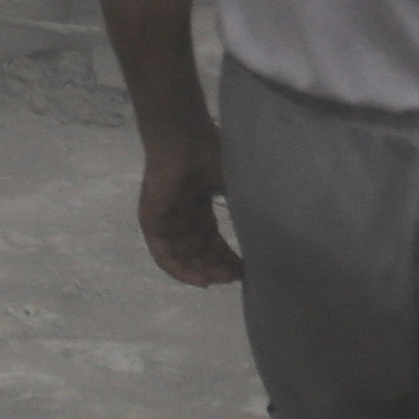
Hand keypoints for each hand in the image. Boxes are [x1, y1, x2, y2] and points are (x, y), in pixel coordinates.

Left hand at [136, 130, 240, 286]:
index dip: (227, 257)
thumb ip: (244, 208)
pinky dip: (180, 270)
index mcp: (198, 205)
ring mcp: (165, 220)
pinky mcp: (151, 222)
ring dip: (202, 271)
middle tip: (237, 277)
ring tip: (222, 280)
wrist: (185, 139)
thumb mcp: (233, 186)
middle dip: (217, 267)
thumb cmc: (210, 154)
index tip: (246, 269)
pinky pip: (163, 254)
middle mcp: (181, 216)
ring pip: (182, 256)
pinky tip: (200, 279)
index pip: (212, 240)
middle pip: (199, 252)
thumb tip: (267, 233)